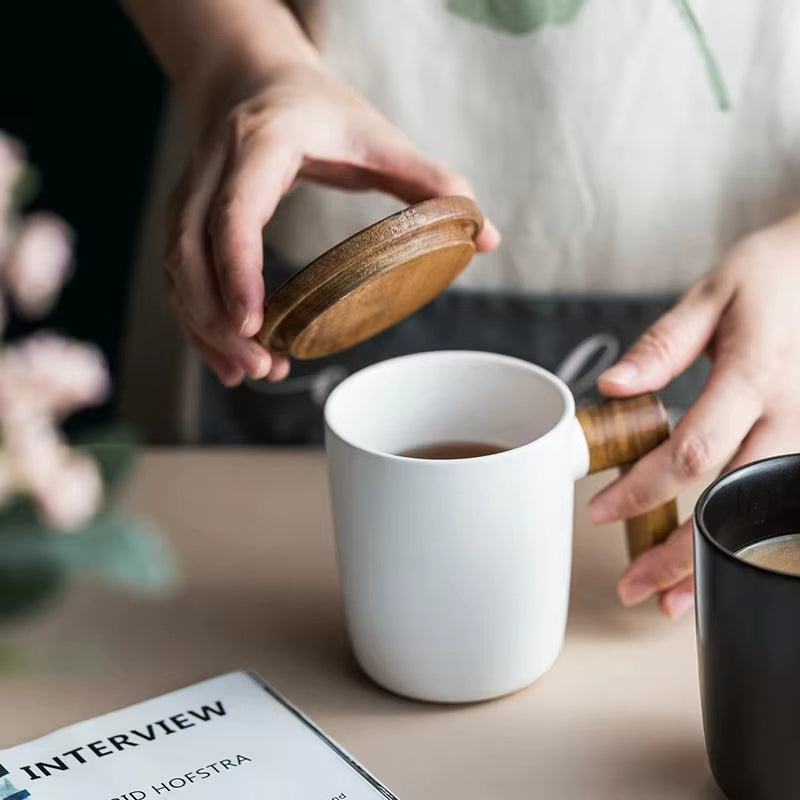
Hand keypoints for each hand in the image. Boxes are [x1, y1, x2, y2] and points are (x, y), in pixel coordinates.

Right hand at [166, 64, 499, 385]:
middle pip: (190, 251)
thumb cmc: (321, 112)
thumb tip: (486, 236)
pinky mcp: (187, 219)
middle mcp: (215, 169)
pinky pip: (178, 276)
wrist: (255, 82)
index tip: (255, 321)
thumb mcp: (379, 137)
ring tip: (251, 372)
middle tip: (261, 366)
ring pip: (177, 270)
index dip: (237, 267)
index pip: (235, 211)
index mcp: (263, 144)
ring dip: (205, 328)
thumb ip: (432, 182)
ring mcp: (192, 194)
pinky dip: (197, 322)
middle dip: (217, 318)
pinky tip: (228, 360)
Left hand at [588, 211, 799, 618]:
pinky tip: (720, 564)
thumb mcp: (714, 294)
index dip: (644, 489)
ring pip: (762, 517)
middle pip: (730, 500)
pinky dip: (749, 541)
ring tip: (672, 602)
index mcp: (756, 374)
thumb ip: (663, 345)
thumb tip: (613, 388)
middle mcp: (793, 415)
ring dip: (716, 562)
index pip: (693, 450)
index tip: (601, 510)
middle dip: (678, 552)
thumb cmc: (777, 276)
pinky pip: (782, 505)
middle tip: (633, 588)